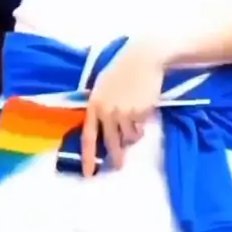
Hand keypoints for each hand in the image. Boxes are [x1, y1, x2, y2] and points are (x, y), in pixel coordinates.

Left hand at [81, 41, 164, 176]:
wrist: (143, 57)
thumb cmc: (122, 69)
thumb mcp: (103, 85)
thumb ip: (100, 105)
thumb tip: (102, 128)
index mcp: (94, 104)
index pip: (88, 136)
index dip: (87, 157)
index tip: (89, 174)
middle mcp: (108, 111)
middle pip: (110, 142)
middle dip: (116, 157)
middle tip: (119, 166)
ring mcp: (125, 112)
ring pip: (129, 137)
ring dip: (132, 136)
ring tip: (136, 123)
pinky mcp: (141, 112)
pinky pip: (141, 127)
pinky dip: (142, 125)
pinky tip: (143, 111)